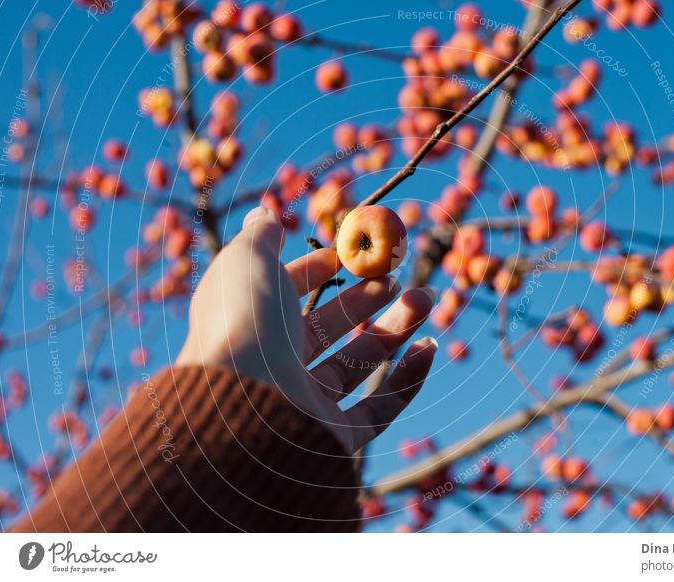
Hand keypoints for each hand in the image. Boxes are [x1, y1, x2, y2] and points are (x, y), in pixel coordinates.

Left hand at [176, 206, 436, 453]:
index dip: (317, 271)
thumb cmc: (243, 323)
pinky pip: (379, 409)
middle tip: (396, 278)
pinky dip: (408, 380)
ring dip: (396, 329)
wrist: (246, 408)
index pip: (286, 294)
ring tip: (424, 300)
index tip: (347, 255)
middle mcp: (277, 363)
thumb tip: (265, 213)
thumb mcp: (247, 261)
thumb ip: (260, 235)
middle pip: (329, 328)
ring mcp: (307, 403)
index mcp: (251, 323)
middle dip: (367, 298)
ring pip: (359, 363)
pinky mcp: (335, 438)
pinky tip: (430, 349)